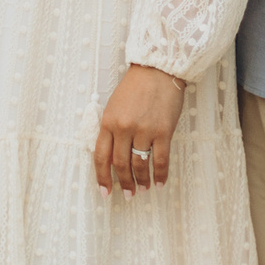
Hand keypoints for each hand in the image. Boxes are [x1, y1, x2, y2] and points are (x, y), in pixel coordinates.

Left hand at [94, 64, 186, 194]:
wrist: (158, 70)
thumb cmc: (135, 87)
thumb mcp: (114, 106)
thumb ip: (111, 129)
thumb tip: (112, 156)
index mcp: (108, 121)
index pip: (101, 156)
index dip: (102, 177)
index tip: (105, 192)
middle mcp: (123, 128)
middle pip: (120, 164)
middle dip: (123, 183)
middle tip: (128, 195)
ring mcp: (144, 131)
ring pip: (140, 165)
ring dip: (141, 181)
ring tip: (144, 189)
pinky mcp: (163, 132)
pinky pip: (160, 160)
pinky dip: (160, 174)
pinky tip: (160, 183)